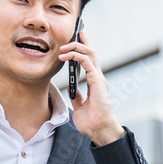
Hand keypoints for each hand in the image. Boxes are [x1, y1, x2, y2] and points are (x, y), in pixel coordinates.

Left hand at [59, 28, 124, 145]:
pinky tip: (66, 55)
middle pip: (91, 53)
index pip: (89, 60)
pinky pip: (87, 62)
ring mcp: (99, 78)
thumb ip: (78, 96)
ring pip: (90, 53)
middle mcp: (98, 78)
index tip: (76, 38)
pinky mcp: (98, 81)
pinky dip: (76, 56)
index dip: (83, 48)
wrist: (99, 131)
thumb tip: (72, 88)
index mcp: (94, 83)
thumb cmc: (92, 122)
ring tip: (63, 47)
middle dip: (82, 40)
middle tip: (75, 31)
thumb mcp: (80, 106)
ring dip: (76, 47)